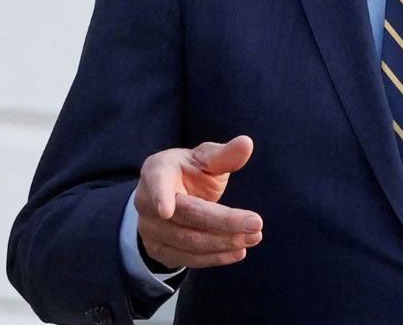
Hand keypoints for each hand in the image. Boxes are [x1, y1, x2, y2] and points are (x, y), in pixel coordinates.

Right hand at [134, 135, 262, 268]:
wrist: (169, 198)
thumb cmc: (190, 172)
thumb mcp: (204, 158)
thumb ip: (224, 154)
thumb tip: (246, 143)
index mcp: (157, 170)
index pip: (157, 182)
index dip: (160, 195)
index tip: (166, 210)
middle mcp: (145, 201)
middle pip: (187, 215)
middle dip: (224, 221)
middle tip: (256, 223)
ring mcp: (149, 229)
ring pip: (189, 241)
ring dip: (224, 242)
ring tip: (254, 237)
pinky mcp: (158, 251)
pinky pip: (188, 259)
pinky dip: (215, 257)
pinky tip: (238, 252)